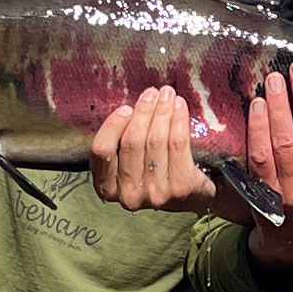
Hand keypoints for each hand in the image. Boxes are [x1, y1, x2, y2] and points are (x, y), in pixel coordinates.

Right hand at [90, 86, 221, 213]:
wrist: (191, 198)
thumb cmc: (154, 173)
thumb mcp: (129, 163)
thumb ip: (122, 141)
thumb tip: (131, 106)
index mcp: (108, 188)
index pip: (102, 151)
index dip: (113, 125)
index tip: (126, 108)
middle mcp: (129, 195)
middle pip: (132, 142)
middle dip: (143, 111)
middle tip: (152, 93)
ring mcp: (155, 193)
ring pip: (156, 140)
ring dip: (162, 111)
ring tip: (167, 95)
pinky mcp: (180, 187)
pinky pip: (177, 144)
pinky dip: (178, 120)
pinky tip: (179, 106)